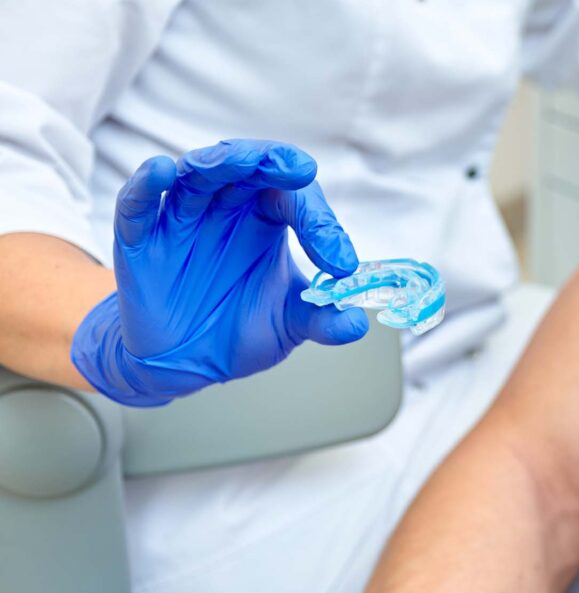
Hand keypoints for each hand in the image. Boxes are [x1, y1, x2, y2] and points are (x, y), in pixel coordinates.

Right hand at [71, 139, 368, 405]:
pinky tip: (160, 171)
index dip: (320, 223)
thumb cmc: (239, 327)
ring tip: (239, 160)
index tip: (340, 264)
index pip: (295, 199)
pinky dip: (146, 185)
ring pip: (196, 176)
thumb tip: (356, 322)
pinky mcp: (140, 240)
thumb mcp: (289, 325)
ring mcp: (182, 220)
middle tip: (298, 170)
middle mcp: (226, 209)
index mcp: (266, 219)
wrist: (186, 361)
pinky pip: (138, 204)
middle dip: (271, 163)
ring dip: (217, 163)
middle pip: (247, 169)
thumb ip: (323, 320)